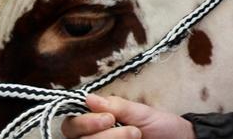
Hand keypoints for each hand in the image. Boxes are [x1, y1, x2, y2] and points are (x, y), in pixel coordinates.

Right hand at [61, 94, 195, 138]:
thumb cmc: (161, 125)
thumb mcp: (140, 112)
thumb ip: (115, 106)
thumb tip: (87, 98)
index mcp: (97, 121)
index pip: (72, 124)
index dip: (85, 121)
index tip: (109, 117)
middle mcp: (94, 138)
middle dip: (103, 135)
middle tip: (132, 131)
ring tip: (137, 136)